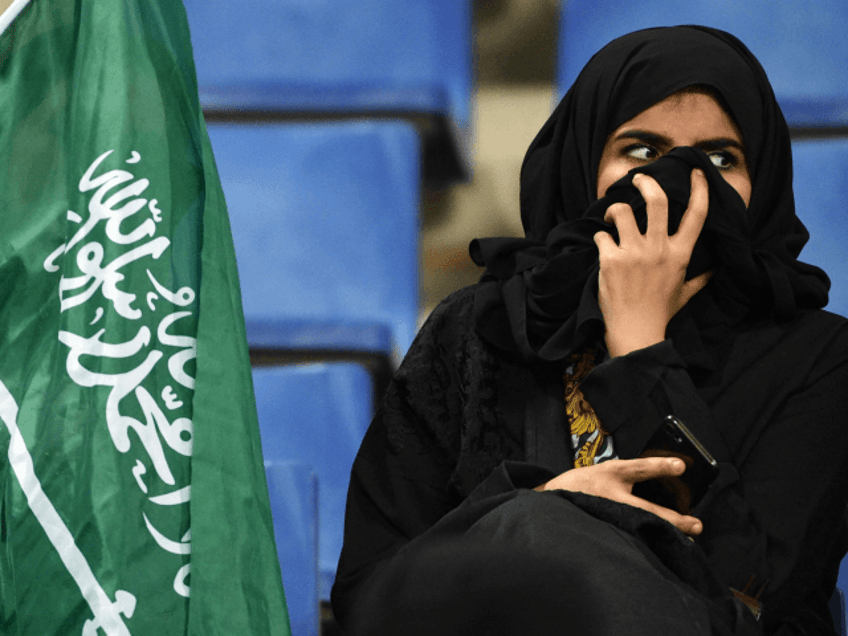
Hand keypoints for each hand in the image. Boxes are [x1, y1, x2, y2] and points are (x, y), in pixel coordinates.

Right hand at [535, 457, 702, 535]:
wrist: (551, 501)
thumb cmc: (581, 485)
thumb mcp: (605, 471)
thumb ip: (629, 475)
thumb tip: (662, 478)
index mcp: (610, 474)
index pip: (640, 468)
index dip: (660, 466)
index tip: (681, 466)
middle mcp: (610, 496)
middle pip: (647, 510)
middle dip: (675, 520)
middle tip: (697, 525)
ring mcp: (607, 516)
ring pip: (641, 528)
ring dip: (665, 535)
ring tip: (687, 540)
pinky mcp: (603, 531)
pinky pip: (630, 538)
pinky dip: (647, 542)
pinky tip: (661, 548)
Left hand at [593, 169, 711, 357]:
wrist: (636, 332)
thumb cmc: (660, 313)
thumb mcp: (686, 294)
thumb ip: (700, 279)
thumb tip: (715, 270)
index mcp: (680, 254)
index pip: (697, 215)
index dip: (699, 189)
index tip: (696, 173)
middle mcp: (659, 249)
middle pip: (656, 200)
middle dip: (645, 182)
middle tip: (638, 178)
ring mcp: (634, 253)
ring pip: (622, 212)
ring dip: (613, 210)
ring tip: (611, 217)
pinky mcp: (611, 260)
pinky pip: (601, 236)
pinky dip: (599, 238)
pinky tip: (601, 247)